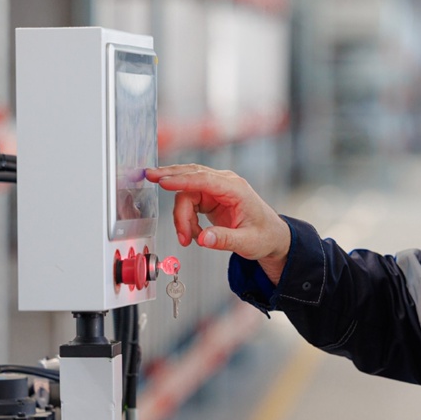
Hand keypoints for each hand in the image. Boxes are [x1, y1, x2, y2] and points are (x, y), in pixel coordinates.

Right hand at [145, 164, 290, 283]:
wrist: (271, 237)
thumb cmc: (264, 236)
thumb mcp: (248, 243)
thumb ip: (225, 240)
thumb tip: (203, 238)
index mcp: (236, 189)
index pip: (204, 179)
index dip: (183, 179)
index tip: (163, 181)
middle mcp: (225, 184)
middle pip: (191, 176)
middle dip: (170, 178)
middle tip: (149, 178)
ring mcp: (216, 189)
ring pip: (186, 193)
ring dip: (181, 217)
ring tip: (186, 239)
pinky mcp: (210, 197)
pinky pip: (189, 202)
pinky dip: (185, 219)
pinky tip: (192, 234)